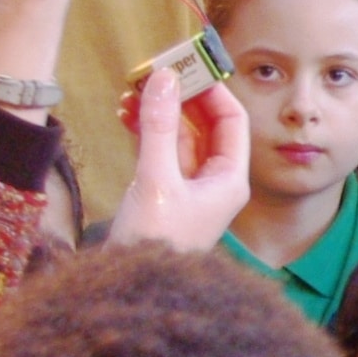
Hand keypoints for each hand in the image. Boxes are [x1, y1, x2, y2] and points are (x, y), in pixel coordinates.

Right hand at [106, 70, 252, 253]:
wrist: (132, 291)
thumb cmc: (154, 244)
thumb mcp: (155, 180)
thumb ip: (158, 127)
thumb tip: (162, 78)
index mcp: (229, 179)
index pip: (231, 120)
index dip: (211, 89)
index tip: (185, 65)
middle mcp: (213, 181)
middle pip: (204, 124)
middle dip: (179, 96)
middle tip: (152, 72)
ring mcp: (187, 187)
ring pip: (178, 135)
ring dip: (157, 111)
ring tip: (131, 91)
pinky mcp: (163, 192)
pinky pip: (159, 150)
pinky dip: (145, 130)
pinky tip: (126, 113)